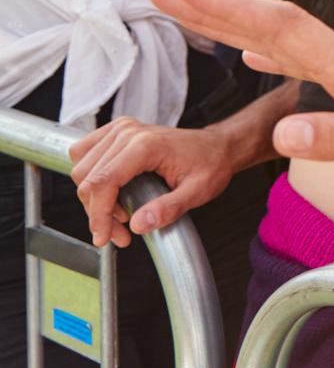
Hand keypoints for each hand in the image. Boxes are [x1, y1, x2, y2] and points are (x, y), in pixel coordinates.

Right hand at [67, 116, 237, 247]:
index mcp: (146, 145)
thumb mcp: (198, 192)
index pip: (103, 182)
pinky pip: (84, 155)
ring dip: (93, 199)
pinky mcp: (117, 132)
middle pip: (88, 179)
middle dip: (98, 213)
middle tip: (119, 234)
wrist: (217, 147)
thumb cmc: (210, 165)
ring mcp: (121, 129)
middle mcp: (128, 133)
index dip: (98, 215)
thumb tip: (138, 225)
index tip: (103, 238)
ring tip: (120, 216)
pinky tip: (110, 195)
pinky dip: (90, 179)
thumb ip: (169, 209)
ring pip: (82, 169)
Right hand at [148, 0, 333, 164]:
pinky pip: (309, 50)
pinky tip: (259, 50)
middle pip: (272, 21)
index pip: (275, 30)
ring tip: (196, 10)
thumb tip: (282, 132)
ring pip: (288, 31)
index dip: (221, 12)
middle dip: (215, 5)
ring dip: (238, 18)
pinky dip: (273, 44)